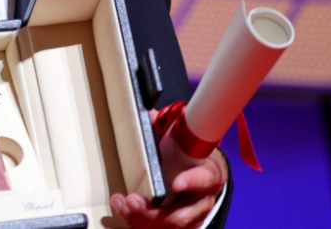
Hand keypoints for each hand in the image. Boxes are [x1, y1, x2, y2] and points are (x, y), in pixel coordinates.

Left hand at [110, 112, 228, 227]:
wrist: (204, 172)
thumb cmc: (192, 154)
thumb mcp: (184, 137)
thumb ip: (166, 125)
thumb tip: (147, 114)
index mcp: (209, 174)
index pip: (204, 179)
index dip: (191, 182)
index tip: (176, 183)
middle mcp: (202, 200)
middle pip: (181, 214)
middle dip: (154, 211)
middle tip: (132, 200)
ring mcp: (191, 216)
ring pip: (169, 225)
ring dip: (142, 219)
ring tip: (121, 204)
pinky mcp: (179, 224)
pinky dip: (139, 223)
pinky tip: (123, 211)